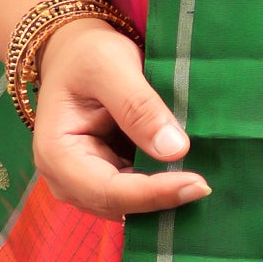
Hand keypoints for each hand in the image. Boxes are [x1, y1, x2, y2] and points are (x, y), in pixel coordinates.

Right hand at [29, 14, 208, 217]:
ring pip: (130, 207)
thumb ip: (138, 106)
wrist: (76, 54)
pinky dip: (161, 188)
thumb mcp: (110, 66)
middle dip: (162, 200)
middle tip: (206, 185)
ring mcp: (84, 184)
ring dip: (164, 197)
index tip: (197, 184)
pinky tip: (187, 176)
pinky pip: (136, 196)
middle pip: (119, 206)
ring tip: (201, 182)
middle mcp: (65, 179)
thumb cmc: (87, 54)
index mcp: (56, 154)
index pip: (109, 190)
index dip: (153, 193)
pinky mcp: (105, 180)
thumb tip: (174, 149)